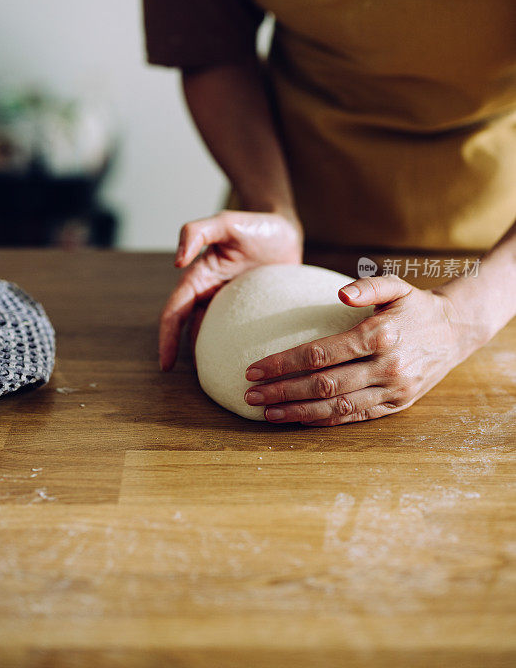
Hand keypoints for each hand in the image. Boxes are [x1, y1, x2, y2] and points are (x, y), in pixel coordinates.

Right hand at [160, 209, 302, 369]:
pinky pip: (242, 334)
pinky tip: (251, 368)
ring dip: (212, 357)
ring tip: (219, 383)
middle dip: (185, 356)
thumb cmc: (254, 224)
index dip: (167, 338)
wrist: (285, 229)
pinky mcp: (253, 311)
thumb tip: (177, 260)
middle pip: (190, 330)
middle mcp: (211, 294)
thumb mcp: (226, 222)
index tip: (166, 365)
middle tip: (197, 384)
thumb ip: (197, 231)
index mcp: (199, 277)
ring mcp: (232, 305)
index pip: (175, 312)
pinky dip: (239, 350)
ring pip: (214, 336)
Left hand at [243, 274, 478, 425]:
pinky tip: (299, 419)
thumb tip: (340, 292)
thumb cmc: (417, 306)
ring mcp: (393, 390)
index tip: (254, 369)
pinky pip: (355, 417)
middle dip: (282, 391)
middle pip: (323, 384)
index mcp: (380, 336)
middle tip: (250, 395)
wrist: (457, 331)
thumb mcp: (397, 285)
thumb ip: (368, 286)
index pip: (320, 354)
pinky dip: (324, 421)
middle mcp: (386, 367)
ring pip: (337, 407)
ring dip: (298, 412)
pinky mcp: (397, 405)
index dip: (284, 363)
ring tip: (266, 413)